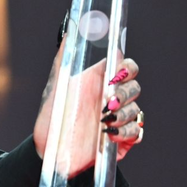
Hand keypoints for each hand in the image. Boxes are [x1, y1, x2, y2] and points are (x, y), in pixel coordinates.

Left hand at [33, 40, 142, 177]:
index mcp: (99, 83)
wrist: (49, 152)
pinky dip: (125, 132)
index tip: (115, 75)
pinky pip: (137, 132)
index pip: (125, 68)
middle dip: (124, 93)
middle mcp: (111, 99)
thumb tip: (68, 34)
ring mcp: (118, 119)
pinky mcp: (122, 139)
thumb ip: (63, 61)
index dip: (127, 69)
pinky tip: (108, 134)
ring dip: (123, 114)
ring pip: (137, 110)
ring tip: (103, 121)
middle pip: (135, 88)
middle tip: (107, 102)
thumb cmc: (51, 118)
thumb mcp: (55, 88)